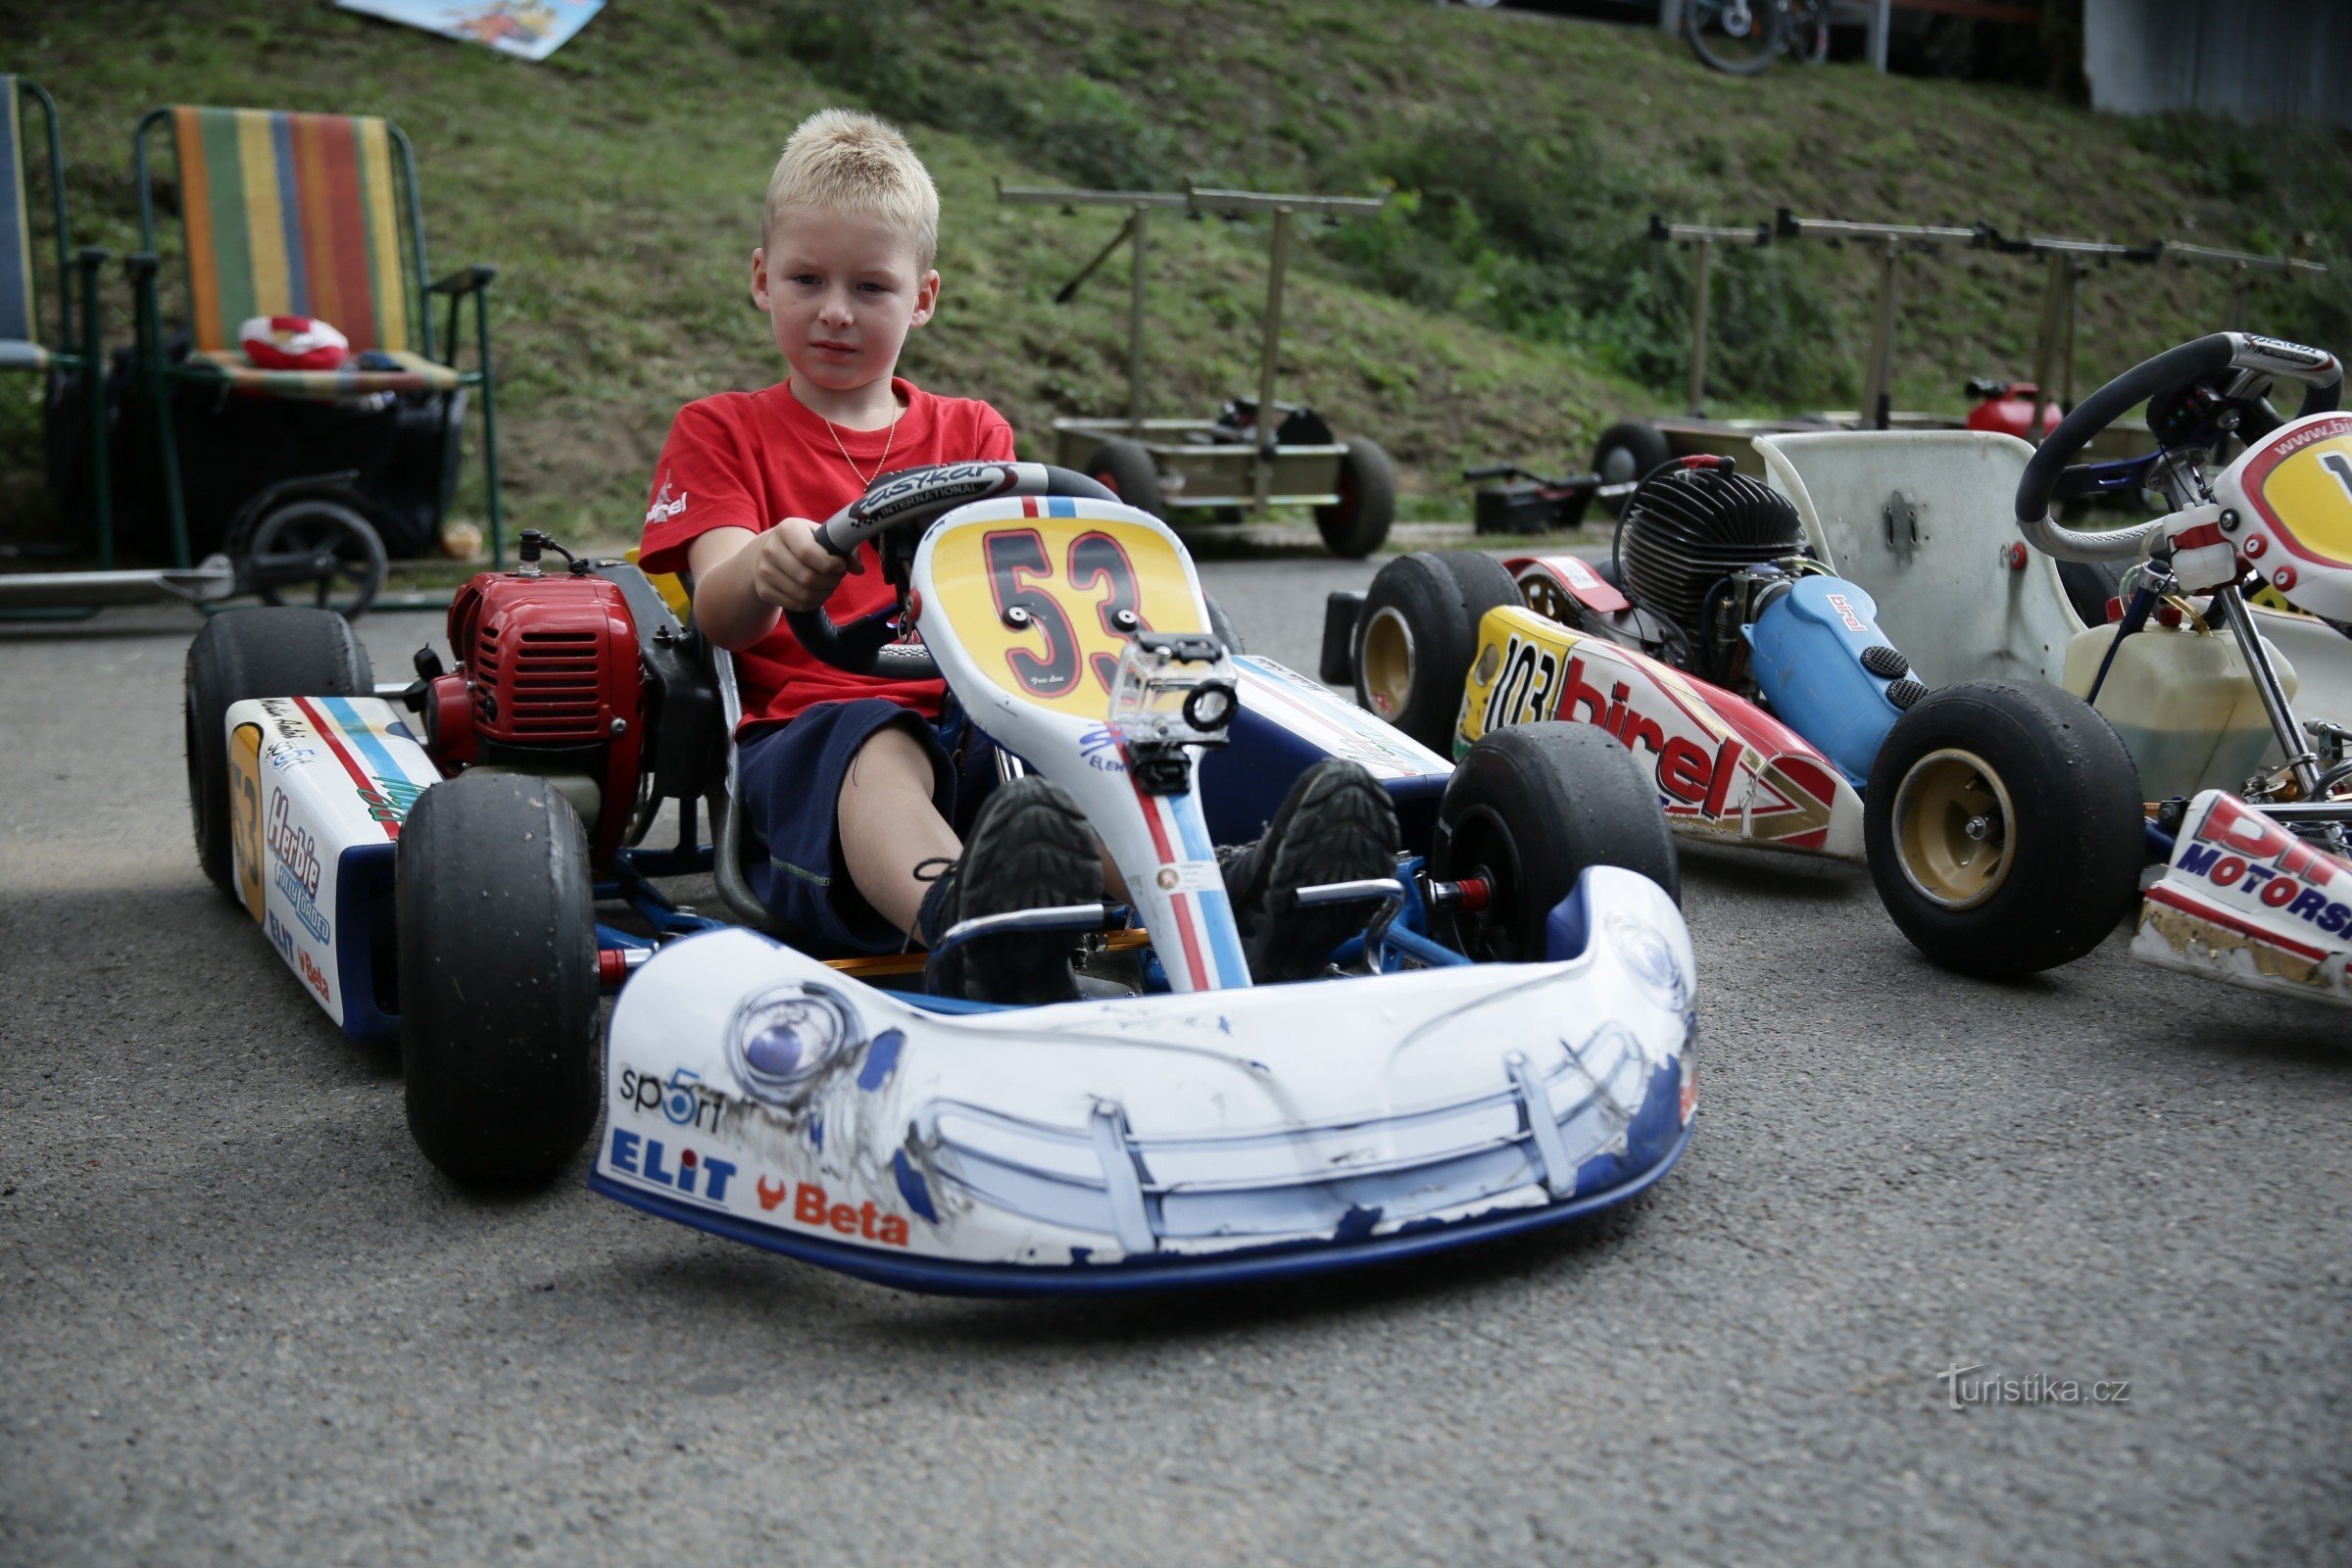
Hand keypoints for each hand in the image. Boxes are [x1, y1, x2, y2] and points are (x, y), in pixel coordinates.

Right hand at [748, 516, 862, 611]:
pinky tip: (817, 593)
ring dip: (824, 593)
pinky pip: (796, 605)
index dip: (830, 563)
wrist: (765, 552)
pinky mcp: (764, 591)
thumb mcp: (820, 535)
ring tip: (829, 585)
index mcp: (787, 530)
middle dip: (831, 581)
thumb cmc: (801, 541)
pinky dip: (813, 603)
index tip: (840, 565)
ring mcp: (764, 572)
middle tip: (837, 577)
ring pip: (804, 595)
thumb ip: (843, 547)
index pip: (808, 553)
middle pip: (808, 578)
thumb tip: (859, 569)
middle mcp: (771, 550)